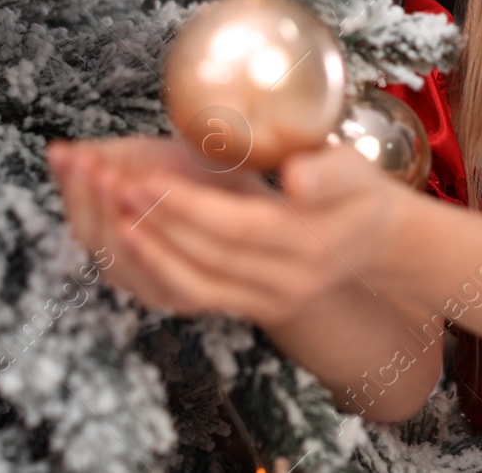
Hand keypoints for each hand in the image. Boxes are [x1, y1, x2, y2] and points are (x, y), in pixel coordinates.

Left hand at [47, 135, 408, 328]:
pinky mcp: (249, 310)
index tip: (142, 176)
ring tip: (108, 210)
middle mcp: (287, 284)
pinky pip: (193, 297)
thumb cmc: (359, 193)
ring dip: (145, 249)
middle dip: (153, 222)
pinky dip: (155, 268)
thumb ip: (329, 172)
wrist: (374, 241)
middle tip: (107, 185)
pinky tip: (126, 238)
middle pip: (207, 257)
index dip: (186, 205)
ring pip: (192, 285)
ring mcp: (267, 304)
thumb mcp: (356, 172)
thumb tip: (297, 181)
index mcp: (311, 244)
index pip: (236, 227)